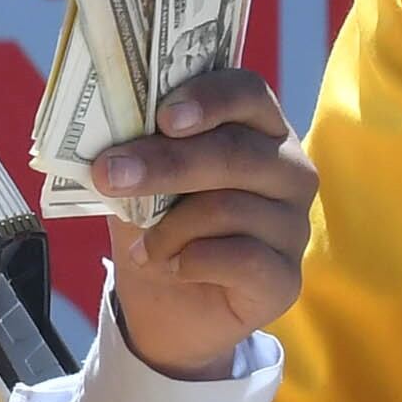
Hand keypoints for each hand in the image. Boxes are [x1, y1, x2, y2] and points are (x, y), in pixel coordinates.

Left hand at [91, 68, 315, 379]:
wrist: (168, 308)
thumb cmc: (158, 227)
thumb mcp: (139, 181)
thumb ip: (137, 150)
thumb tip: (107, 128)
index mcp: (256, 129)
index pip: (247, 93)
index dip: (209, 99)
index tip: (164, 117)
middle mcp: (289, 171)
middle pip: (236, 152)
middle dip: (167, 163)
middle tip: (110, 174)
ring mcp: (294, 225)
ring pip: (230, 208)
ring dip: (169, 228)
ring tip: (143, 247)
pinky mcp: (287, 277)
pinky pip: (242, 258)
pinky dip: (193, 261)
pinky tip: (173, 267)